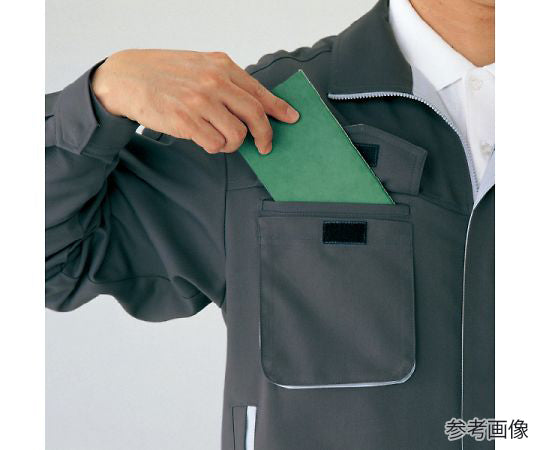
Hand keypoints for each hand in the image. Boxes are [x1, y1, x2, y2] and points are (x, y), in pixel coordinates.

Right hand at [91, 49, 299, 153]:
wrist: (127, 77)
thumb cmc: (165, 73)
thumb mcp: (200, 65)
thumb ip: (226, 81)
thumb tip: (253, 105)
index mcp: (221, 66)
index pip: (259, 91)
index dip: (279, 109)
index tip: (292, 118)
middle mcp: (214, 82)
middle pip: (255, 116)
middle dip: (265, 136)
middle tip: (264, 146)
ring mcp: (200, 102)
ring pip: (237, 135)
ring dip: (232, 144)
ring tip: (219, 138)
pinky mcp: (186, 121)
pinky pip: (215, 144)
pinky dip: (214, 147)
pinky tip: (204, 139)